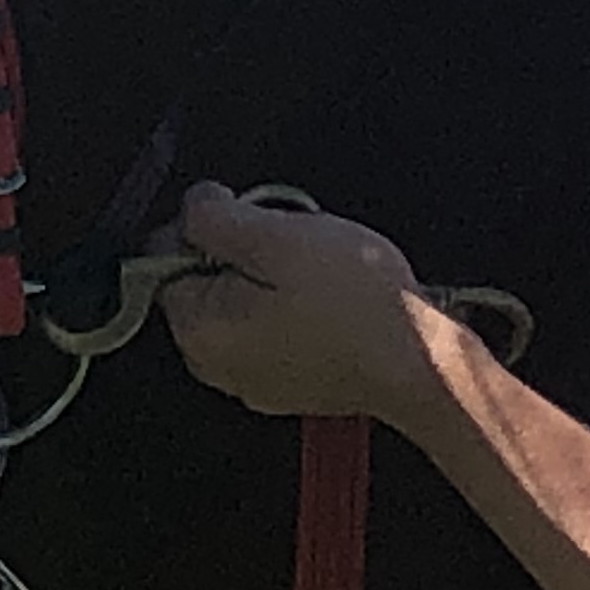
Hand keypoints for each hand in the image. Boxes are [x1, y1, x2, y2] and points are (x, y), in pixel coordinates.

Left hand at [156, 184, 442, 424]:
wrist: (422, 361)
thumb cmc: (355, 304)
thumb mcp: (275, 236)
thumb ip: (214, 217)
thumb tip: (192, 206)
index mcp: (199, 332)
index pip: (167, 260)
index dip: (210, 227)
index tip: (255, 223)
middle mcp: (217, 366)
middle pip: (207, 282)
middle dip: (246, 253)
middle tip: (294, 245)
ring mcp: (256, 380)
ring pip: (246, 302)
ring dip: (276, 277)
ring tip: (322, 271)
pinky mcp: (292, 384)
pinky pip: (277, 327)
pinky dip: (298, 307)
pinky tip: (334, 298)